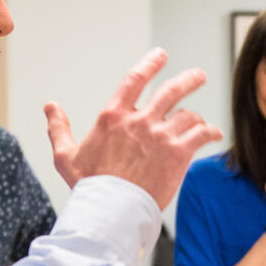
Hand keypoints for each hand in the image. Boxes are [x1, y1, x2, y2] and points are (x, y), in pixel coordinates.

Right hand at [42, 49, 222, 209]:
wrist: (111, 211)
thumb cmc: (88, 186)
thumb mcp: (65, 155)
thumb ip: (58, 128)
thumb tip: (50, 106)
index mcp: (113, 116)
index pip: (135, 80)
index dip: (150, 63)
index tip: (161, 55)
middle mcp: (139, 120)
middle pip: (171, 90)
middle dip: (189, 80)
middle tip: (198, 75)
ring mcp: (160, 136)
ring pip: (188, 115)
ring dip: (196, 117)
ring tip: (202, 121)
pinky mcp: (178, 153)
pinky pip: (201, 134)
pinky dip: (210, 132)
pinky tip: (215, 135)